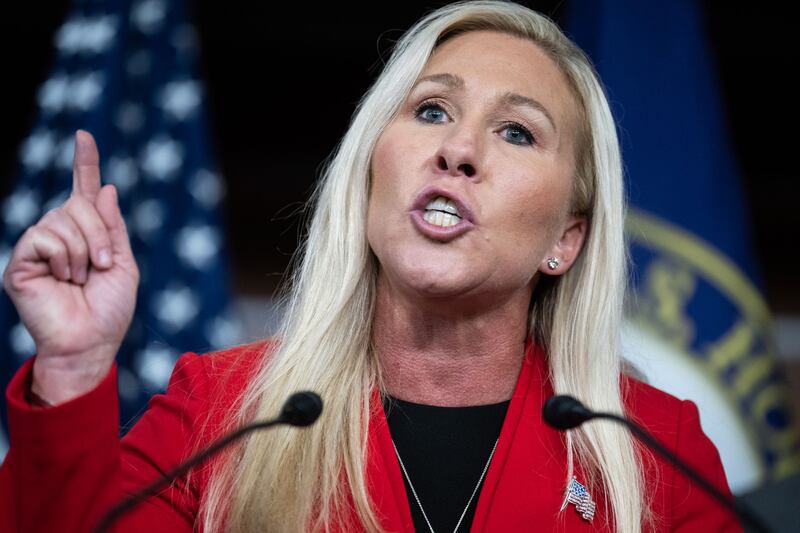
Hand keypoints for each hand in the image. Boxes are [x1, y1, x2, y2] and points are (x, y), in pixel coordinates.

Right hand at [3, 130, 139, 403]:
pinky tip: (62, 279)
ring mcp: (38, 247)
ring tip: (81, 278)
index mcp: (86, 234)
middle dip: (99, 234)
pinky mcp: (20, 261)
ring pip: (63, 220)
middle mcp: (59, 234)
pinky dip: (63, 258)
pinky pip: (44, 237)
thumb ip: (114, 227)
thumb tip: (106, 188)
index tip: (84, 136)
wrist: (91, 342)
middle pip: (78, 204)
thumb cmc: (109, 310)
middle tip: (101, 267)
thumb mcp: (122, 263)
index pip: (82, 191)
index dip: (84, 163)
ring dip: (84, 251)